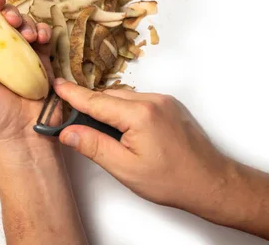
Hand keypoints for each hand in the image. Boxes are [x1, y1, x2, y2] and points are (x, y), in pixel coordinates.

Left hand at [0, 0, 53, 142]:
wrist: (25, 135)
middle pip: (1, 19)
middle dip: (8, 12)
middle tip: (13, 20)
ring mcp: (19, 55)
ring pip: (23, 24)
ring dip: (26, 21)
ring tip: (30, 35)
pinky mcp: (40, 59)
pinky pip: (42, 37)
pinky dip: (43, 31)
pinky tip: (41, 39)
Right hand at [54, 79, 229, 211]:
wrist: (212, 183)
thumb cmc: (172, 180)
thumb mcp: (125, 168)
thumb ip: (94, 146)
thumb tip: (68, 132)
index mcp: (139, 114)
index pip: (96, 101)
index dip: (73, 94)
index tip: (56, 85)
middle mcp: (152, 100)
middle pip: (109, 97)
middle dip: (90, 106)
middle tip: (73, 122)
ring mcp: (163, 101)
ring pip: (123, 97)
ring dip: (109, 110)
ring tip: (104, 134)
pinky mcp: (170, 105)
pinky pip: (138, 100)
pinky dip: (125, 111)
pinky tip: (125, 130)